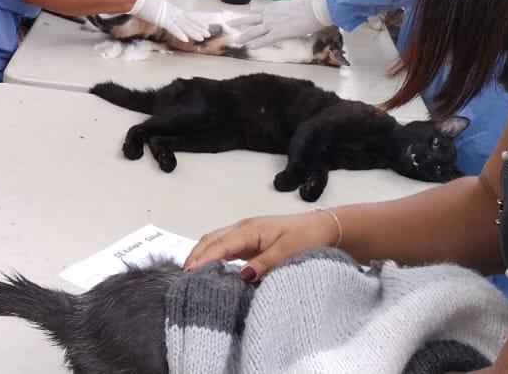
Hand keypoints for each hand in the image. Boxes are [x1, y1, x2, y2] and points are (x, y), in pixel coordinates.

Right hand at [129, 0, 216, 42]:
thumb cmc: (142, 1)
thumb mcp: (154, 6)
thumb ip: (159, 11)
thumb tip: (160, 13)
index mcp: (170, 9)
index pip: (186, 17)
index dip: (195, 22)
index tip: (203, 25)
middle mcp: (172, 12)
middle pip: (188, 21)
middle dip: (198, 28)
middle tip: (207, 33)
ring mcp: (168, 16)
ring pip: (184, 26)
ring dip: (193, 32)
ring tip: (202, 38)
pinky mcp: (162, 20)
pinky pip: (173, 29)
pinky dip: (180, 34)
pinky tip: (186, 40)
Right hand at [183, 211, 341, 278]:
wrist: (324, 228)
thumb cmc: (308, 239)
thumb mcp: (289, 252)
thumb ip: (265, 263)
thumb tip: (242, 275)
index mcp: (250, 229)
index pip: (220, 245)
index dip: (203, 259)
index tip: (189, 273)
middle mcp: (243, 229)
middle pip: (211, 240)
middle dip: (195, 256)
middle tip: (183, 278)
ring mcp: (246, 235)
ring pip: (216, 242)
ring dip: (202, 256)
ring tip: (191, 276)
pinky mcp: (250, 242)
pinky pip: (225, 247)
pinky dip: (213, 256)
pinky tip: (210, 270)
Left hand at [228, 0, 328, 48]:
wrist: (315, 10)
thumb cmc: (308, 8)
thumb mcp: (291, 6)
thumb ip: (284, 11)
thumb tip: (285, 17)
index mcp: (273, 6)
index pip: (257, 10)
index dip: (248, 15)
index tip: (242, 17)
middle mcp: (269, 14)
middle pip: (249, 19)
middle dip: (238, 22)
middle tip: (229, 24)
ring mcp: (273, 23)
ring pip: (253, 31)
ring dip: (244, 36)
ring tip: (236, 41)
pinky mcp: (279, 33)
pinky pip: (265, 40)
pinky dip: (257, 44)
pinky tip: (250, 48)